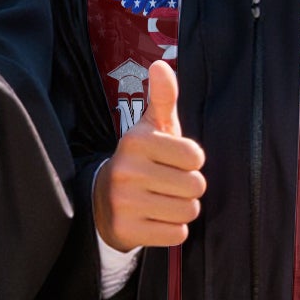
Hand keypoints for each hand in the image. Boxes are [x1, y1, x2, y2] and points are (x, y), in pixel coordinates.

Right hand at [92, 59, 204, 248]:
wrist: (102, 201)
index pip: (196, 157)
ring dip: (181, 209)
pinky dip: (171, 230)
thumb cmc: (141, 160)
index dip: (191, 162)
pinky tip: (154, 219)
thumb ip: (162, 98)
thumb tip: (161, 64)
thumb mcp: (150, 128)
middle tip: (166, 185)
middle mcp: (127, 170)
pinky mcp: (127, 230)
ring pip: (188, 211)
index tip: (172, 161)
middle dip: (188, 188)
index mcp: (136, 141)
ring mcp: (124, 202)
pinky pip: (176, 234)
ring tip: (161, 201)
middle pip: (196, 186)